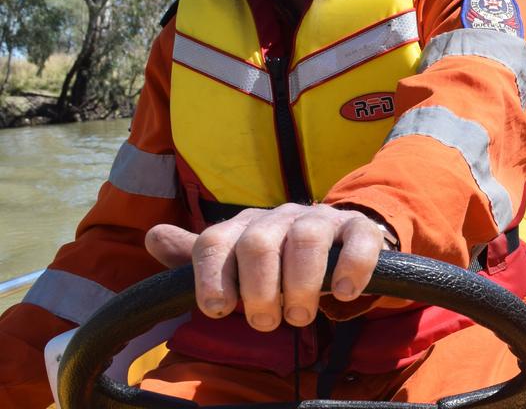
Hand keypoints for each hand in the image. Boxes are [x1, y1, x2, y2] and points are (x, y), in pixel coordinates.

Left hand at [145, 203, 385, 331]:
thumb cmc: (280, 260)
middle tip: (265, 323)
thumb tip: (153, 237)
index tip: (217, 310)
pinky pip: (357, 240)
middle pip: (258, 242)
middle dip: (258, 288)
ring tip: (299, 317)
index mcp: (246, 225)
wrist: (339, 241)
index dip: (211, 277)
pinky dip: (351, 267)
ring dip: (300, 285)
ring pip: (306, 240)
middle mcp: (281, 216)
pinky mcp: (359, 228)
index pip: (215, 241)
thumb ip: (198, 256)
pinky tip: (344, 294)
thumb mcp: (238, 261)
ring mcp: (322, 219)